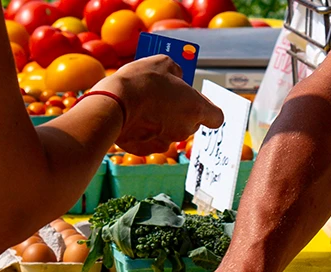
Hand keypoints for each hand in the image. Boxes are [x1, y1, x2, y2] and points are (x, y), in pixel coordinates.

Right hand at [92, 55, 223, 154]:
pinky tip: (134, 118)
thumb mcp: (163, 63)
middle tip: (165, 97)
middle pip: (192, 123)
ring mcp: (168, 141)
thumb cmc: (142, 81)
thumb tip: (179, 74)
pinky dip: (145, 131)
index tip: (195, 101)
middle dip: (181, 112)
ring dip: (162, 121)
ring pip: (170, 131)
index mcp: (196, 108)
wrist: (114, 104)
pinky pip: (151, 140)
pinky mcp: (149, 149)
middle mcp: (186, 128)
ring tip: (144, 105)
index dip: (208, 109)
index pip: (216, 117)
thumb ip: (177, 70)